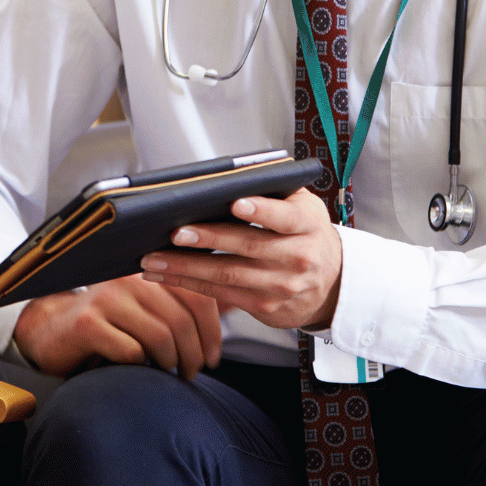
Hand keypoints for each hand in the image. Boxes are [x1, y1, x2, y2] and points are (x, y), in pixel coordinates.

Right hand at [12, 273, 222, 378]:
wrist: (52, 331)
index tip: (214, 357)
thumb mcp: (147, 309)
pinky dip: (142, 366)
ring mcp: (106, 298)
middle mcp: (129, 279)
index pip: (197, 296)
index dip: (213, 332)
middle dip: (194, 355)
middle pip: (181, 321)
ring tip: (172, 374)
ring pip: (160, 337)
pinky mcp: (88, 323)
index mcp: (150, 271)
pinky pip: (131, 351)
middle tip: (192, 373)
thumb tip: (236, 304)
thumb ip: (183, 304)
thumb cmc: (110, 323)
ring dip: (172, 363)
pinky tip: (140, 369)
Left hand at [139, 189, 341, 329]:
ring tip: (154, 258)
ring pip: (227, 274)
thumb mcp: (303, 208)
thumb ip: (274, 193)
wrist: (331, 283)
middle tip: (175, 232)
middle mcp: (298, 256)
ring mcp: (281, 285)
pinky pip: (220, 293)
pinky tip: (164, 274)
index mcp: (307, 224)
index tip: (235, 202)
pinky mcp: (264, 306)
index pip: (285, 215)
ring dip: (185, 267)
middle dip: (207, 239)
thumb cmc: (305, 234)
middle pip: (248, 246)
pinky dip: (188, 283)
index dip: (261, 210)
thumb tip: (227, 179)